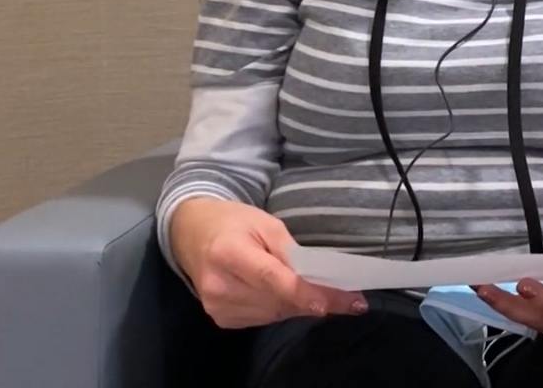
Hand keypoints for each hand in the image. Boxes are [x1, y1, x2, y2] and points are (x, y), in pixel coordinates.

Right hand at [170, 196, 367, 328]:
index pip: (274, 279)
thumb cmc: (234, 222)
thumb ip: (289, 250)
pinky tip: (288, 295)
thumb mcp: (265, 222)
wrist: (192, 234)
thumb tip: (318, 276)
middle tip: (349, 297)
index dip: (305, 293)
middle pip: (278, 301)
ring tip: (319, 292)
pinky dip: (281, 308)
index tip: (336, 302)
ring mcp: (217, 307)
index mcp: (230, 253)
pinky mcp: (220, 319)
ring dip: (300, 305)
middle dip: (315, 299)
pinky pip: (263, 319)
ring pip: (274, 314)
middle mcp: (220, 286)